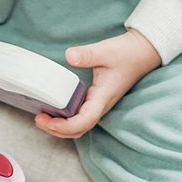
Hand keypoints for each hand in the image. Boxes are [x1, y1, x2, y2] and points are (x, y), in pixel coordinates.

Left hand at [35, 29, 161, 139]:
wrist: (143, 52)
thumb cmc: (127, 53)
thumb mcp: (106, 50)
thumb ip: (87, 54)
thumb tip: (69, 56)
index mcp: (103, 97)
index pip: (83, 121)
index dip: (63, 126)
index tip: (45, 119)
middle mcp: (101, 105)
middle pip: (78, 130)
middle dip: (57, 130)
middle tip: (38, 119)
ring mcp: (98, 104)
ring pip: (79, 125)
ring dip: (60, 126)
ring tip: (42, 116)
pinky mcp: (96, 99)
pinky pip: (79, 116)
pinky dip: (65, 118)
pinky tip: (53, 107)